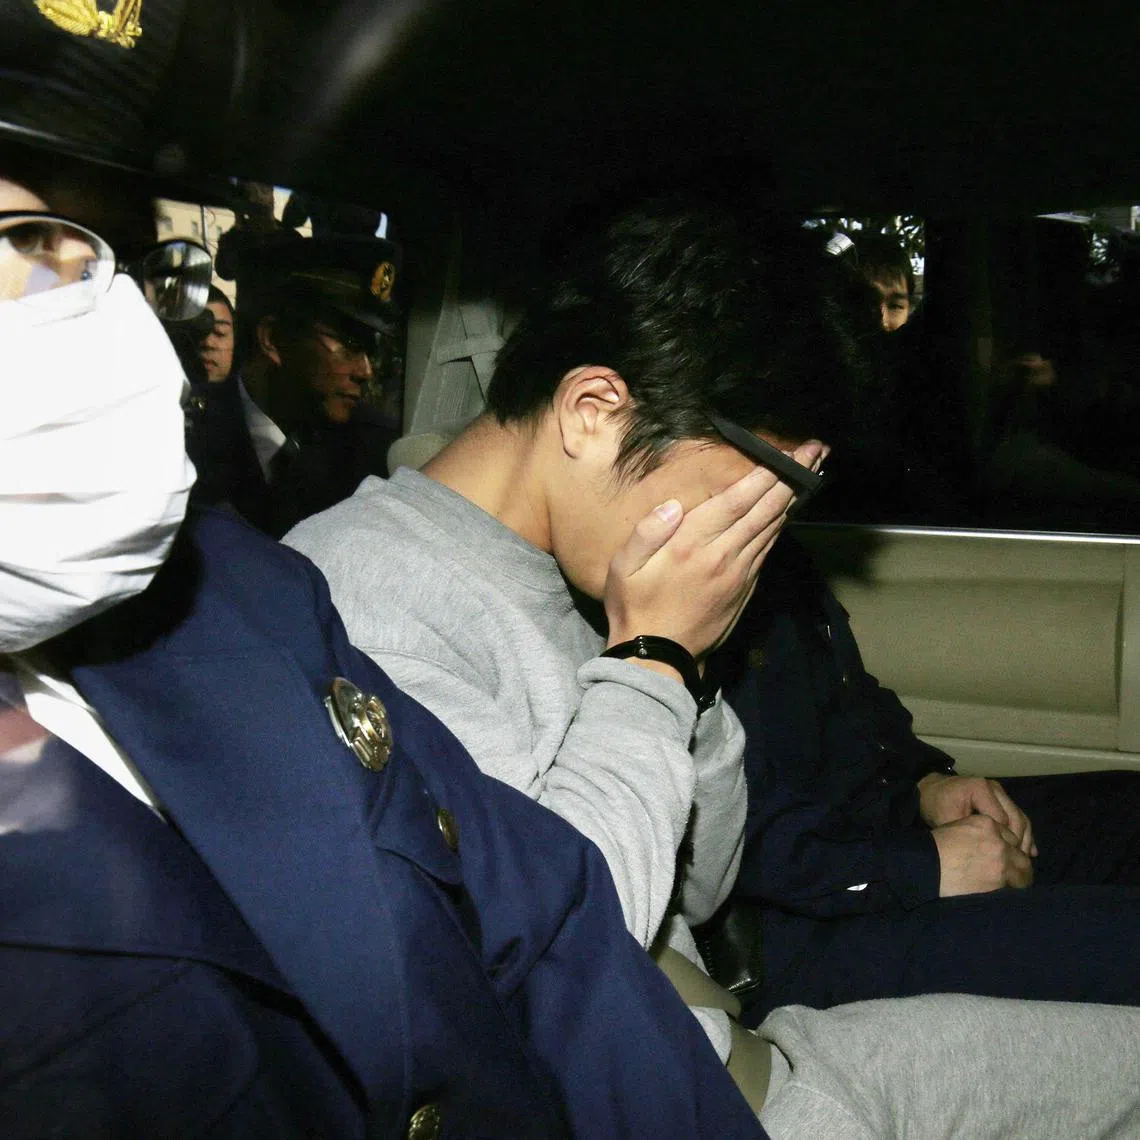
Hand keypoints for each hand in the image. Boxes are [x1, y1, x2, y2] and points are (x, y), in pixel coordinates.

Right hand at [604, 440, 822, 661]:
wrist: (657, 656)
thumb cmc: (635, 607)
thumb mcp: (624, 568)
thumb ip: (647, 532)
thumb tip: (673, 505)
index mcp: (691, 544)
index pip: (736, 501)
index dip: (765, 475)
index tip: (788, 453)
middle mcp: (722, 555)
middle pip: (765, 510)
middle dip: (792, 478)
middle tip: (816, 452)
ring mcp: (739, 574)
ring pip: (772, 528)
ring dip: (792, 499)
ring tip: (810, 473)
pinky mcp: (745, 589)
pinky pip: (767, 549)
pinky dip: (780, 526)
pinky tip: (786, 512)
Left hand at [918, 773, 1036, 856]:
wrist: (932, 791)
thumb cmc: (936, 805)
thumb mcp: (946, 820)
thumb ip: (966, 834)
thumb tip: (986, 856)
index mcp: (981, 789)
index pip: (1001, 820)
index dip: (1004, 842)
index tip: (1003, 861)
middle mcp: (994, 788)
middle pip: (1017, 819)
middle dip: (1019, 843)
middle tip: (1018, 865)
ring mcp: (1000, 793)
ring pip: (1021, 818)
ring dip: (1025, 839)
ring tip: (1024, 861)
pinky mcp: (1002, 799)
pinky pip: (1018, 816)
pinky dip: (1024, 833)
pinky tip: (1030, 851)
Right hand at [933, 815, 1034, 895]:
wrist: (924, 865)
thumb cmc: (934, 848)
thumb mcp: (957, 829)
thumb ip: (979, 835)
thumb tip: (991, 850)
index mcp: (986, 823)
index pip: (1009, 837)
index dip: (1009, 849)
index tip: (1006, 859)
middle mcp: (997, 839)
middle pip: (1021, 854)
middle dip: (1020, 865)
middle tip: (1015, 876)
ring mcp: (1001, 860)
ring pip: (1024, 871)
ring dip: (1020, 879)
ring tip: (1013, 887)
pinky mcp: (999, 879)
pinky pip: (1016, 886)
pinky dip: (1013, 890)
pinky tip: (1007, 894)